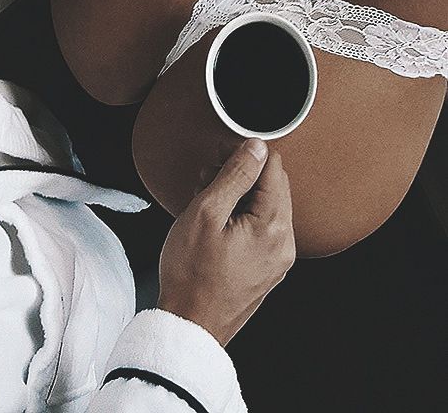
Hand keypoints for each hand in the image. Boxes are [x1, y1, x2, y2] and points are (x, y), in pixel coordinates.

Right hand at [157, 139, 294, 346]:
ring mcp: (277, 258)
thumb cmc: (191, 275)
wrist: (189, 325)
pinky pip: (260, 228)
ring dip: (237, 195)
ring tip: (205, 202)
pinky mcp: (266, 268)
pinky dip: (240, 216)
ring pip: (265, 206)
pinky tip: (214, 222)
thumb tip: (255, 147)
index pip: (272, 167)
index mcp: (274, 227)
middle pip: (271, 186)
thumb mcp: (206, 212)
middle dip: (239, 174)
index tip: (219, 156)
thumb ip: (235, 174)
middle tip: (206, 180)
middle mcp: (284, 243)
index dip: (243, 154)